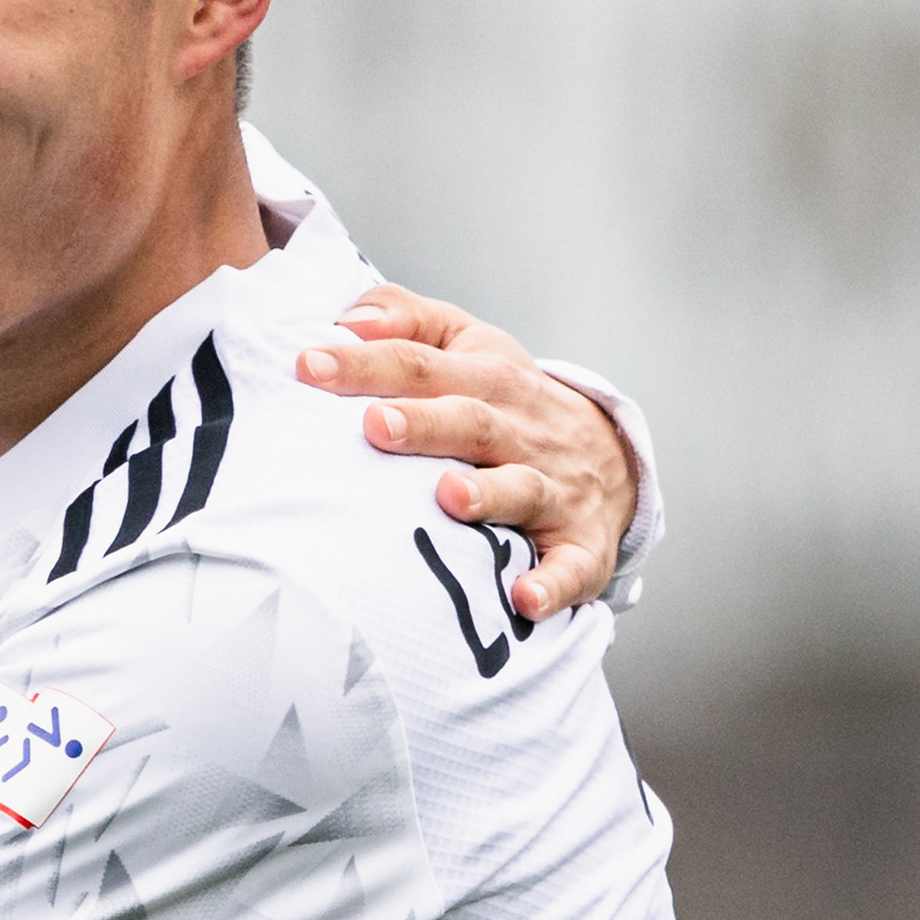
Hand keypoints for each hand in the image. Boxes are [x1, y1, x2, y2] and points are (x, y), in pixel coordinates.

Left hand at [294, 284, 636, 619]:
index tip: (308, 366)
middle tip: (374, 425)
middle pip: (470, 421)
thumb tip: (346, 319)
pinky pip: (570, 566)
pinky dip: (552, 583)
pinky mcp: (579, 543)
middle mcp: (519, 430)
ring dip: (489, 493)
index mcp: (486, 378)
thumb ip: (408, 320)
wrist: (611, 454)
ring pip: (521, 487)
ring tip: (449, 496)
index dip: (366, 364)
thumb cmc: (508, 400)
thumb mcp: (469, 344)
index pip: (420, 365)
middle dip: (424, 423)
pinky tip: (523, 599)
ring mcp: (552, 487)